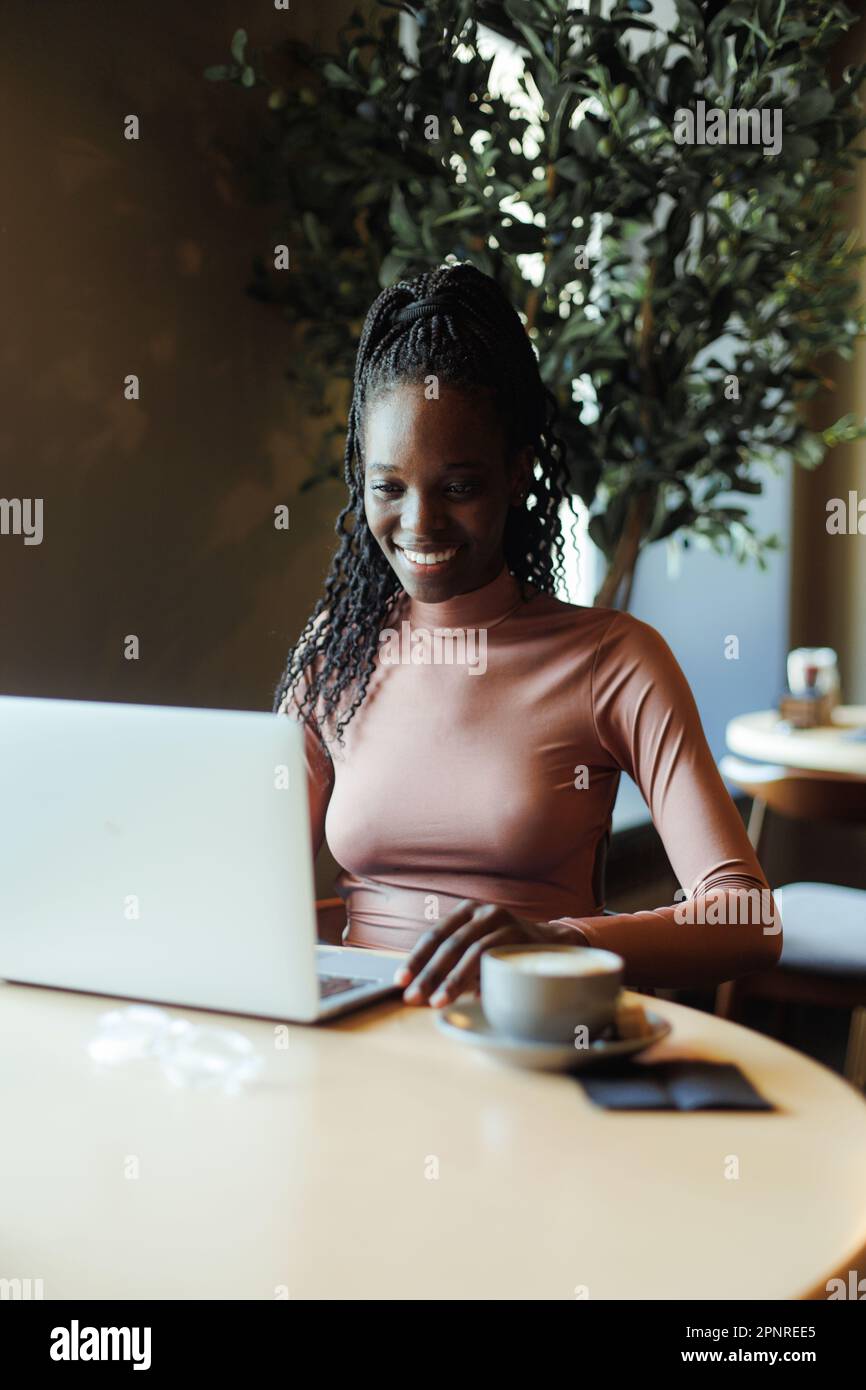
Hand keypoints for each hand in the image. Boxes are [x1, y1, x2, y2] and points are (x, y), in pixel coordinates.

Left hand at [393, 899, 571, 1008]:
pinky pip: (495, 957)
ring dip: (452, 980)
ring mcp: (503, 921)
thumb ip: (451, 963)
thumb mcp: (475, 949)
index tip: (400, 981)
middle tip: (413, 997)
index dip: (415, 959)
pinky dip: (480, 979)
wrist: (551, 945)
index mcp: (466, 912)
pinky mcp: (520, 934)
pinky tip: (470, 997)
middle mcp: (483, 911)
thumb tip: (416, 989)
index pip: (434, 935)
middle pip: (448, 943)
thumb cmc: (503, 951)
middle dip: (428, 973)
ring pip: (470, 951)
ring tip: (437, 1001)